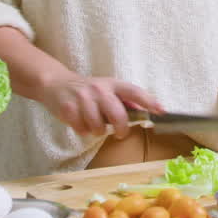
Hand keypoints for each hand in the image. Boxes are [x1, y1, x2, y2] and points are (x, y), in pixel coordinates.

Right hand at [36, 73, 160, 137]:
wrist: (56, 84)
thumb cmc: (88, 90)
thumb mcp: (107, 89)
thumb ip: (125, 99)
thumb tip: (147, 109)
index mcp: (112, 84)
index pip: (134, 91)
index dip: (149, 101)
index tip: (161, 110)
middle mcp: (99, 89)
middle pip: (118, 115)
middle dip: (121, 128)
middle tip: (119, 133)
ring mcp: (83, 99)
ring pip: (98, 127)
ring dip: (98, 131)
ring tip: (94, 124)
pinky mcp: (69, 109)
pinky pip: (82, 130)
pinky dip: (83, 131)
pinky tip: (80, 122)